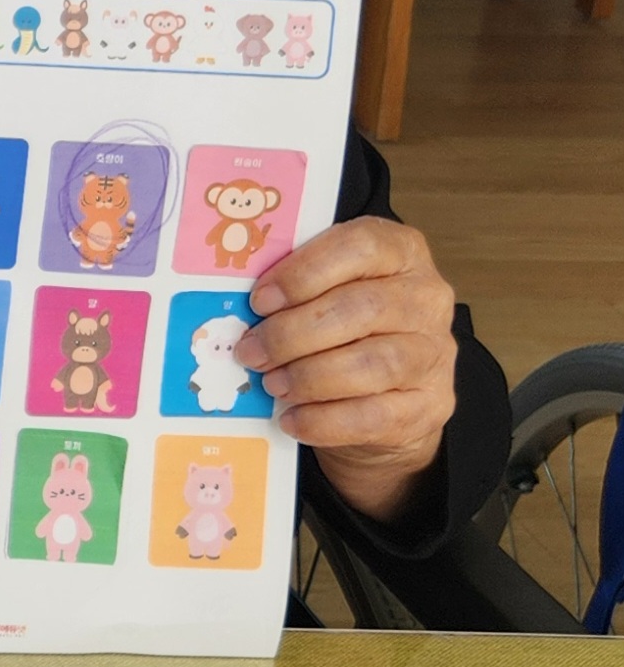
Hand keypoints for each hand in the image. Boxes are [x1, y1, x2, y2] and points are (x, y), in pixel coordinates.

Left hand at [237, 216, 456, 521]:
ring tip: (271, 384)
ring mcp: (434, 354)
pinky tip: (293, 418)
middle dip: (292, 334)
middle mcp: (427, 298)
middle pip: (362, 308)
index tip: (259, 300)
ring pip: (372, 363)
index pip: (362, 246)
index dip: (304, 272)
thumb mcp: (323, 294)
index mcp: (400, 253)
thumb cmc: (342, 331)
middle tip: (250, 352)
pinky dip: (325, 419)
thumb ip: (293, 288)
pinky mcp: (431, 406)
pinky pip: (375, 415)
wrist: (386, 398)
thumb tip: (232, 302)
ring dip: (308, 376)